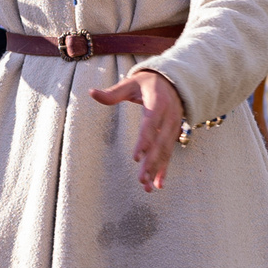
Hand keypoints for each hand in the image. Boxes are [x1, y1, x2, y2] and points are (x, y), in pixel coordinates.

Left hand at [87, 66, 185, 192]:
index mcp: (158, 103)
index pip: (150, 124)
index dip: (144, 141)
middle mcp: (169, 117)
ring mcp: (174, 127)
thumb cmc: (149, 82)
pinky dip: (164, 170)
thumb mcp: (131, 82)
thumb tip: (91, 93)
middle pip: (159, 143)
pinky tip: (158, 185)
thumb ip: (113, 92)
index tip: (136, 158)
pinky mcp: (174, 135)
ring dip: (156, 170)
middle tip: (140, 179)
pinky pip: (169, 154)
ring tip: (146, 187)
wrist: (176, 81)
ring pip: (165, 152)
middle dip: (151, 163)